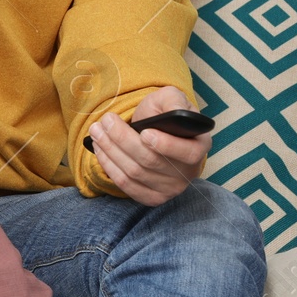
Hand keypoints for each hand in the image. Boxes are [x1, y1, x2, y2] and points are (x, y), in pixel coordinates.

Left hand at [87, 85, 208, 206]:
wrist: (157, 131)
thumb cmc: (164, 113)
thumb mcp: (171, 98)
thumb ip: (174, 101)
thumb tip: (173, 112)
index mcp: (199, 146)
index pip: (188, 153)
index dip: (166, 145)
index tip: (144, 132)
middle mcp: (188, 172)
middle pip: (151, 161)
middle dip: (123, 139)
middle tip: (105, 121)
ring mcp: (171, 188)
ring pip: (135, 173)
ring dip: (110, 151)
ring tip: (96, 131)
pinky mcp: (152, 197)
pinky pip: (127, 185)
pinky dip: (109, 166)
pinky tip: (99, 149)